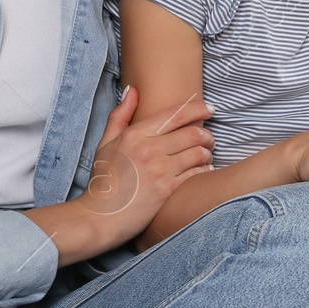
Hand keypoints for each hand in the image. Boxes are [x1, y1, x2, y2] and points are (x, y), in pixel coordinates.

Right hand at [77, 86, 214, 241]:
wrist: (98, 217)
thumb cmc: (103, 180)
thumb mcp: (106, 143)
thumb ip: (120, 115)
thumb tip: (133, 90)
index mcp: (135, 134)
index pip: (175, 114)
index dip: (198, 108)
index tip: (210, 108)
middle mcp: (149, 149)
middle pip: (192, 133)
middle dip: (207, 135)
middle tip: (209, 139)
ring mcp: (159, 170)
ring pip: (198, 153)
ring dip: (208, 153)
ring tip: (206, 156)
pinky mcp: (166, 190)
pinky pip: (196, 174)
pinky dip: (205, 170)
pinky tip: (204, 171)